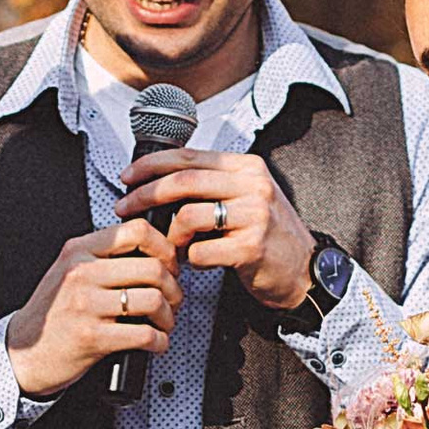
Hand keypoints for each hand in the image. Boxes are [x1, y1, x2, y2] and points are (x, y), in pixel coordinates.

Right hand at [5, 217, 184, 397]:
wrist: (23, 354)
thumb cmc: (53, 315)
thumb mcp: (69, 273)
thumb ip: (104, 259)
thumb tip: (155, 255)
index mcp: (78, 251)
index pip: (137, 231)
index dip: (165, 248)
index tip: (169, 264)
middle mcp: (81, 273)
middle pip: (153, 268)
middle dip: (174, 288)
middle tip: (173, 300)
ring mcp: (86, 305)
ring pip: (153, 300)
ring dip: (168, 316)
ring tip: (164, 323)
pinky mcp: (92, 337)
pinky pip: (144, 334)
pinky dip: (160, 341)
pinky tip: (156, 342)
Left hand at [119, 150, 314, 317]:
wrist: (304, 272)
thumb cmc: (267, 236)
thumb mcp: (245, 198)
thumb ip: (211, 185)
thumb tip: (158, 181)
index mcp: (246, 167)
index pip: (188, 156)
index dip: (151, 165)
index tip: (126, 177)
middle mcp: (252, 185)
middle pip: (183, 181)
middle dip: (145, 195)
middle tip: (124, 209)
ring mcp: (254, 215)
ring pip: (188, 216)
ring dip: (170, 236)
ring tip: (172, 248)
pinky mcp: (251, 247)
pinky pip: (201, 251)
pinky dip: (191, 260)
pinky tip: (198, 263)